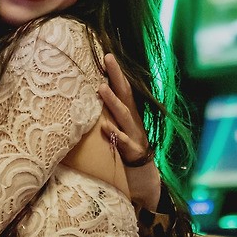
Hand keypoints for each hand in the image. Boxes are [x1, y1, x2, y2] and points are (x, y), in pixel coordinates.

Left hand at [99, 53, 160, 209]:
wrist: (145, 180)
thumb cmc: (127, 153)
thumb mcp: (119, 131)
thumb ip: (109, 117)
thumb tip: (91, 101)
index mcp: (130, 115)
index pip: (124, 90)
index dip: (117, 73)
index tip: (107, 55)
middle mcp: (133, 122)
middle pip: (126, 95)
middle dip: (117, 76)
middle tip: (108, 58)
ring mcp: (134, 136)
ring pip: (124, 115)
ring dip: (113, 101)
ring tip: (101, 88)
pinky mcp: (134, 153)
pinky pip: (123, 142)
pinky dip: (115, 134)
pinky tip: (105, 126)